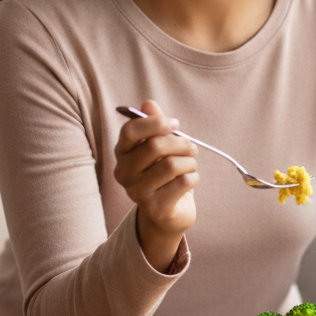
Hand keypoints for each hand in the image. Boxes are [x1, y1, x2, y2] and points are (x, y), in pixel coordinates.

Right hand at [113, 99, 197, 271]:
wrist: (168, 213)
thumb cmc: (164, 173)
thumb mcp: (160, 147)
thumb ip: (155, 124)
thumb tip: (148, 103)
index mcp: (122, 153)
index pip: (131, 130)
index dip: (155, 123)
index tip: (175, 124)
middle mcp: (123, 173)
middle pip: (155, 146)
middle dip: (181, 143)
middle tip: (192, 148)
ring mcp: (137, 192)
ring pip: (172, 165)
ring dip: (190, 162)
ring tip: (191, 165)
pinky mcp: (155, 208)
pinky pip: (183, 183)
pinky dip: (193, 178)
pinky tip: (190, 180)